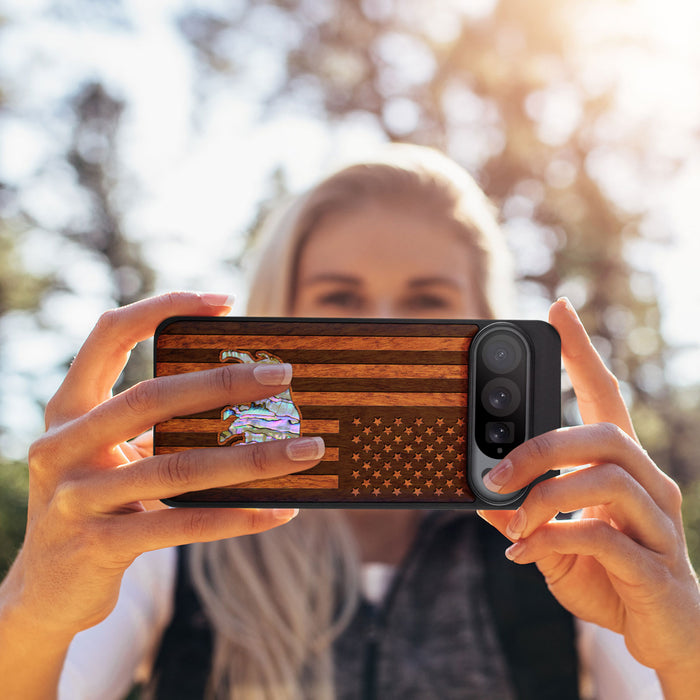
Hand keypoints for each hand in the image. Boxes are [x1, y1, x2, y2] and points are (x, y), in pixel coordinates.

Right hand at [2, 292, 324, 640]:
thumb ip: (156, 427)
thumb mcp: (112, 455)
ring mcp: (76, 498)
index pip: (109, 335)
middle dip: (223, 383)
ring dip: (252, 458)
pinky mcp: (99, 546)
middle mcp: (63, 446)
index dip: (162, 307)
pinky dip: (238, 517)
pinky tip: (280, 511)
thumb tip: (247, 400)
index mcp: (69, 409)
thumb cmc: (98, 504)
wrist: (46, 590)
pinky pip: (183, 525)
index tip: (224, 301)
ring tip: (307, 449)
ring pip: (178, 468)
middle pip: (151, 398)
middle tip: (283, 375)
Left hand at [478, 298, 699, 690]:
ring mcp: (659, 524)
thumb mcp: (554, 540)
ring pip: (606, 479)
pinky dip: (553, 539)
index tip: (558, 309)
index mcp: (622, 468)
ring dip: (545, 496)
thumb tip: (480, 496)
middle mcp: (649, 484)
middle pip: (604, 434)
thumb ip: (523, 516)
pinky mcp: (657, 566)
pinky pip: (604, 537)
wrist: (664, 635)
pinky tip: (524, 554)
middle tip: (495, 472)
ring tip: (512, 522)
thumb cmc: (609, 577)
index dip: (582, 352)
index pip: (605, 396)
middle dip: (541, 447)